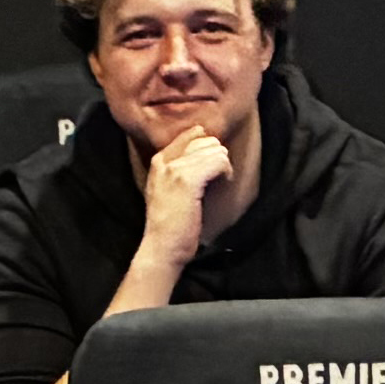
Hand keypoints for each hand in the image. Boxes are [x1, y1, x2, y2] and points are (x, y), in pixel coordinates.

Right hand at [131, 130, 233, 277]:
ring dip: (223, 165)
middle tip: (218, 175)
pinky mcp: (188, 180)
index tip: (211, 167)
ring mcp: (175, 170)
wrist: (163, 247)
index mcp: (158, 162)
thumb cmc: (170, 224)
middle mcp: (164, 162)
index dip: (207, 148)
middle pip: (205, 140)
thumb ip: (179, 168)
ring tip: (221, 180)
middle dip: (217, 156)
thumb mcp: (167, 189)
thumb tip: (203, 143)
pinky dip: (226, 171)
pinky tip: (224, 182)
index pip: (189, 135)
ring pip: (214, 150)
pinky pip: (218, 162)